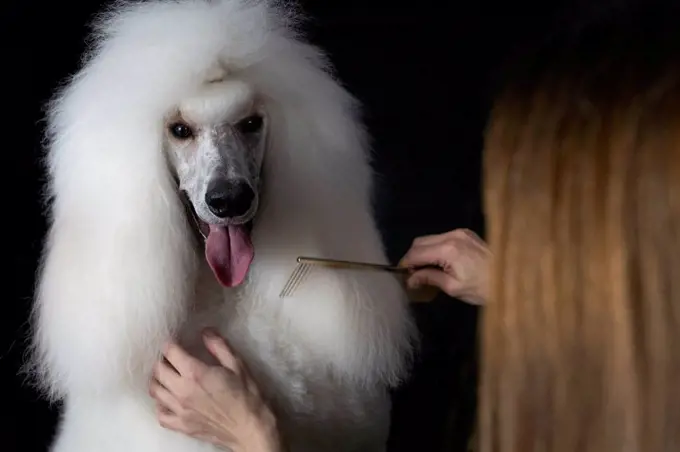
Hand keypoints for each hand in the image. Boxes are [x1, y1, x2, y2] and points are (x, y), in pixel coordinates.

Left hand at [150, 330, 282, 451]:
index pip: (171, 352)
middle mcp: (182, 391)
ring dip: (158, 380)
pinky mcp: (181, 425)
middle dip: (163, 360)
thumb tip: (205, 331)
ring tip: (168, 375)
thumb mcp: (237, 364)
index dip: (170, 344)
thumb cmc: (246, 395)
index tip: (174, 342)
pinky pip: (160, 414)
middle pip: (158, 370)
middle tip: (172, 358)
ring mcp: (179, 410)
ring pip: (155, 390)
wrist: (249, 428)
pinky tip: (168, 399)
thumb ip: (218, 345)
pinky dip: (160, 405)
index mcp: (196, 373)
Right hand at [400, 228, 489, 304]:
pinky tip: (439, 262)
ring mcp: (460, 232)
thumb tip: (410, 279)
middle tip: (412, 275)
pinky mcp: (466, 234)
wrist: (512, 278)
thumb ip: (429, 278)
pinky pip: (442, 238)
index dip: (405, 264)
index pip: (416, 252)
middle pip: (420, 242)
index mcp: (448, 249)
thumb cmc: (483, 288)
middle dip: (412, 257)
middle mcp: (452, 235)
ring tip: (425, 270)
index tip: (402, 276)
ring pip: (430, 238)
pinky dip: (435, 248)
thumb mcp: (453, 287)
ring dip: (423, 252)